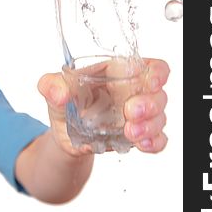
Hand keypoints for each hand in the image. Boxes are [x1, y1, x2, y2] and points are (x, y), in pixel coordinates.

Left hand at [38, 58, 169, 155]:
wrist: (62, 134)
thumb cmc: (64, 102)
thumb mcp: (51, 88)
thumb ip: (51, 85)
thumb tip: (59, 93)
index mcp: (118, 72)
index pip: (150, 66)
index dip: (157, 72)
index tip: (152, 81)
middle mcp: (133, 92)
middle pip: (158, 94)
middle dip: (149, 104)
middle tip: (130, 112)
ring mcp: (138, 116)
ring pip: (159, 117)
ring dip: (149, 125)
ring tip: (129, 132)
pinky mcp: (137, 136)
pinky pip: (157, 139)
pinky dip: (154, 142)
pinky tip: (142, 144)